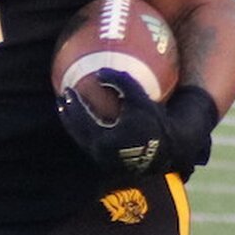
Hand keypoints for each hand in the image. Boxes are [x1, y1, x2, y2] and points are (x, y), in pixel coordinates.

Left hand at [58, 75, 218, 178]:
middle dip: (67, 115)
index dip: (73, 105)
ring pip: (83, 140)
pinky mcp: (111, 163)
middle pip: (77, 132)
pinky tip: (88, 121)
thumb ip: (121, 83)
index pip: (82, 120)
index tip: (66, 90)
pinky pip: (92, 145)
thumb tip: (100, 71)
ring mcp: (105, 160)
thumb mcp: (140, 99)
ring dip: (73, 125)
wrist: (173, 149)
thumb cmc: (157, 122)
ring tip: (68, 110)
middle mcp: (102, 153)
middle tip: (61, 98)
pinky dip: (85, 132)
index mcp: (106, 139)